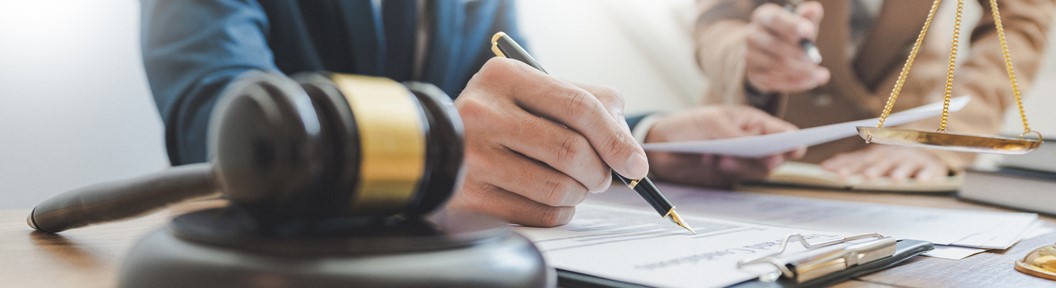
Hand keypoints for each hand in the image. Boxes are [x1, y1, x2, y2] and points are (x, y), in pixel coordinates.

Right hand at [445, 58, 648, 226]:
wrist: (436, 143)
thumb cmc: (501, 117)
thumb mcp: (535, 92)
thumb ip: (588, 104)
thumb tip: (630, 151)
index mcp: (505, 77)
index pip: (578, 106)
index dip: (616, 138)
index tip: (636, 163)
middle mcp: (483, 113)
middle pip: (570, 150)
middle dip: (600, 170)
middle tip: (602, 176)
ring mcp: (473, 156)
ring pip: (558, 187)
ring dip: (581, 192)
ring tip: (576, 184)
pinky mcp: (470, 196)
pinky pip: (539, 213)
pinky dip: (560, 211)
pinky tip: (553, 199)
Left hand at [644, 105, 804, 186]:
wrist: (662, 146)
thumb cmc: (689, 125)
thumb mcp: (711, 122)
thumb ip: (734, 134)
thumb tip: (756, 143)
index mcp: (753, 122)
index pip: (782, 133)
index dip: (793, 141)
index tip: (796, 148)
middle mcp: (752, 143)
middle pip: (776, 156)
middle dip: (769, 157)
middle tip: (763, 157)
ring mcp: (742, 161)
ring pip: (759, 170)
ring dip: (744, 165)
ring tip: (723, 157)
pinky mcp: (729, 176)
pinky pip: (739, 178)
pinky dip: (728, 171)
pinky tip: (712, 160)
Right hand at [745, 2, 829, 92]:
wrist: (768, 52)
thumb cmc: (789, 34)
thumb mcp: (799, 23)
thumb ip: (808, 16)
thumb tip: (814, 9)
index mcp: (764, 16)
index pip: (775, 19)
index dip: (791, 25)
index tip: (809, 31)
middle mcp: (752, 35)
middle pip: (774, 45)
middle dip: (797, 53)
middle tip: (815, 59)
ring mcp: (750, 56)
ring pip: (775, 65)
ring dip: (800, 71)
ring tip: (820, 74)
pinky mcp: (753, 74)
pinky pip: (774, 81)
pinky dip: (795, 83)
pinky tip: (811, 81)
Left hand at [820, 145, 950, 181]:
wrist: (927, 147)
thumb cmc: (894, 155)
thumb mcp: (872, 157)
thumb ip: (852, 162)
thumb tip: (827, 165)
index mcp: (876, 155)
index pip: (858, 161)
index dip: (846, 166)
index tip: (832, 172)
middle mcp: (891, 156)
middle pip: (880, 163)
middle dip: (872, 170)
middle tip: (863, 177)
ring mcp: (910, 160)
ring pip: (904, 165)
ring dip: (899, 171)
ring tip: (894, 179)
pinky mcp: (929, 166)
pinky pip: (928, 170)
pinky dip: (926, 175)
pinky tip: (921, 180)